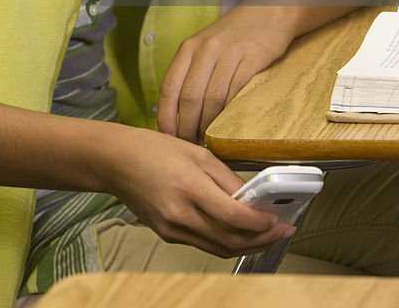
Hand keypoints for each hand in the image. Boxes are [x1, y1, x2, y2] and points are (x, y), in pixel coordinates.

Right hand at [102, 124, 294, 256]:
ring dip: (248, 246)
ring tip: (268, 236)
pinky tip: (240, 233)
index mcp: (188, 187)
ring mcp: (172, 230)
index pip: (233, 216)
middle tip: (283, 231)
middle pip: (230, 240)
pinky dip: (226, 243)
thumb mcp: (196, 152)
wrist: (116, 162)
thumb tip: (252, 197)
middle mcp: (180, 215)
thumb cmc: (154, 150)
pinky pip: (205, 244)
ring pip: (219, 249)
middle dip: (262, 240)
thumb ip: (226, 177)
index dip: (261, 223)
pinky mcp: (168, 235)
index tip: (279, 219)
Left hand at [158, 5, 295, 142]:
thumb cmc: (233, 36)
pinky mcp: (252, 59)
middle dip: (187, 127)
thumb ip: (190, 71)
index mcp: (188, 48)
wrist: (266, 13)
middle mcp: (205, 49)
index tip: (167, 136)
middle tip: (190, 144)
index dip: (166, 116)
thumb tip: (176, 111)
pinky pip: (236, 93)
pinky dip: (229, 114)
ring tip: (208, 140)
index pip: (169, 87)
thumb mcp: (204, 46)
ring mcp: (229, 53)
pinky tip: (228, 125)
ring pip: (212, 99)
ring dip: (209, 125)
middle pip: (189, 97)